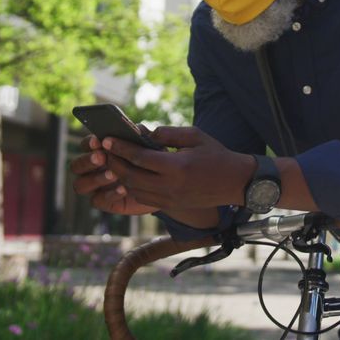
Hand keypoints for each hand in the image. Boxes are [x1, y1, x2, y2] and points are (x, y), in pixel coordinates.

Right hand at [69, 135, 159, 215]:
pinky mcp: (105, 202)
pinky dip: (109, 194)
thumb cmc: (151, 160)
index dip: (89, 143)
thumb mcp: (149, 146)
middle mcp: (92, 169)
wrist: (162, 185)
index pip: (85, 145)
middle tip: (102, 157)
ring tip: (114, 174)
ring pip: (80, 185)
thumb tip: (137, 129)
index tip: (99, 142)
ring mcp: (96, 187)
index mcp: (99, 151)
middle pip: (76, 166)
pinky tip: (124, 188)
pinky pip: (97, 201)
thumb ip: (142, 135)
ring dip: (96, 179)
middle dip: (87, 161)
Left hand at [101, 126, 255, 210]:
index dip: (120, 148)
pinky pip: (143, 198)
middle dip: (114, 162)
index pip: (139, 158)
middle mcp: (171, 186)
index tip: (107, 139)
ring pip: (134, 189)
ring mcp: (170, 199)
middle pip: (131, 176)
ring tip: (112, 162)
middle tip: (103, 150)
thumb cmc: (216, 155)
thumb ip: (168, 134)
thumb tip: (144, 133)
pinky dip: (131, 187)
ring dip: (120, 176)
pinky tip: (127, 176)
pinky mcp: (171, 206)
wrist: (235, 183)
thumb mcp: (195, 136)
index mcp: (177, 167)